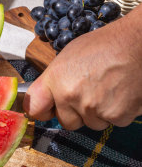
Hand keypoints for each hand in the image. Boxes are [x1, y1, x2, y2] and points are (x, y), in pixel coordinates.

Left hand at [24, 15, 141, 129]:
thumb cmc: (103, 46)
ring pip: (91, 123)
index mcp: (55, 79)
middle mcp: (70, 96)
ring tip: (107, 89)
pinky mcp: (117, 115)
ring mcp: (93, 108)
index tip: (47, 110)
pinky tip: (121, 93)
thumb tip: (47, 98)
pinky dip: (118, 112)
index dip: (41, 111)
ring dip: (98, 113)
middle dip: (76, 113)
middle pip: (66, 122)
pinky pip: (113, 122)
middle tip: (88, 94)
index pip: (34, 109)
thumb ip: (54, 81)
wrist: (136, 43)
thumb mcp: (67, 57)